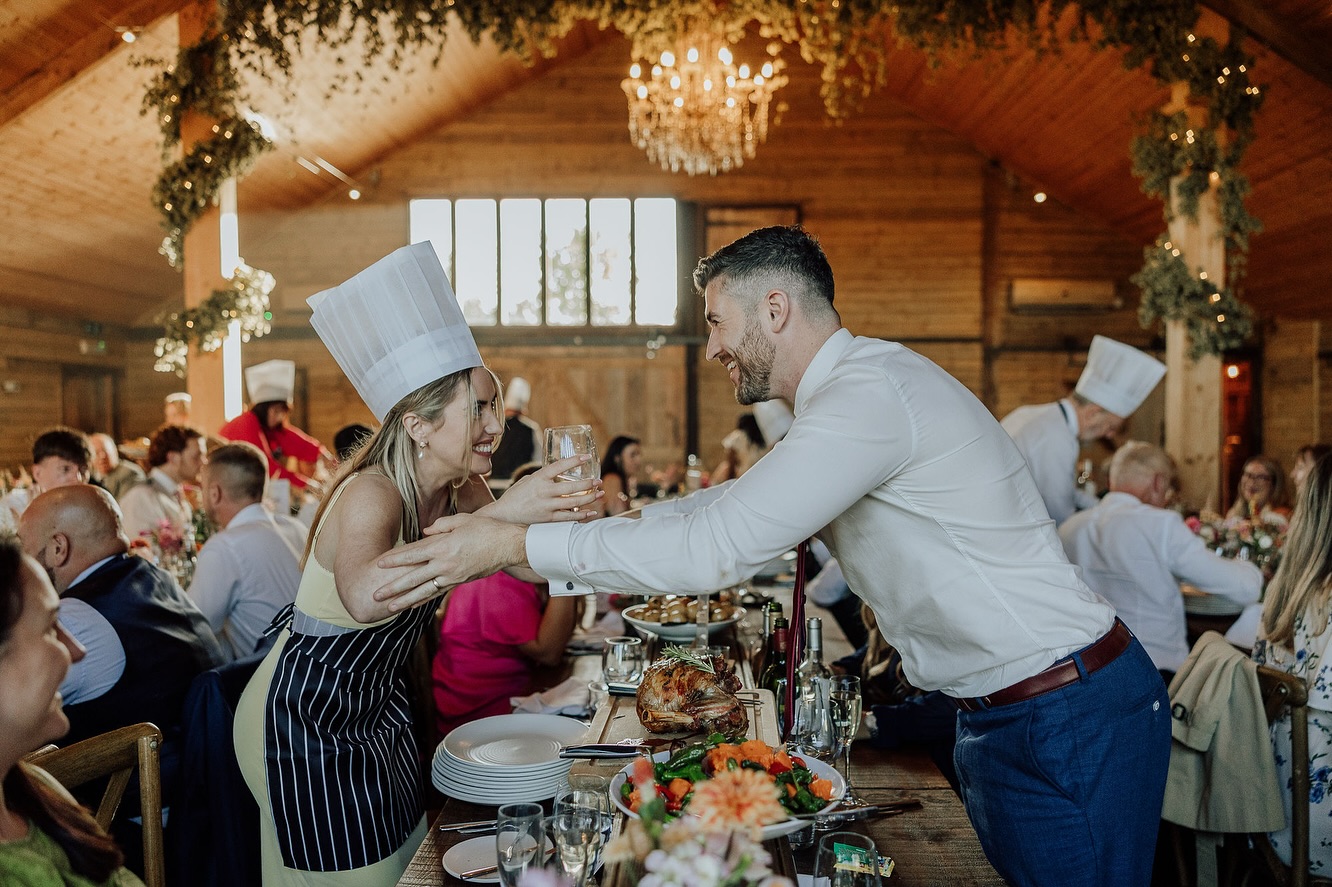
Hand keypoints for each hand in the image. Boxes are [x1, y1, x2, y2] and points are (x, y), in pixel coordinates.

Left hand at [373, 515, 526, 611]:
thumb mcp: (462, 520)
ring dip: (405, 600)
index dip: (394, 560)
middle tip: (374, 595)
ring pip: (423, 591)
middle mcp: (445, 564)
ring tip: (389, 607)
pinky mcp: (459, 582)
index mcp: (443, 546)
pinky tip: (411, 605)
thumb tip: (424, 533)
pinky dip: (423, 600)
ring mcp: (452, 576)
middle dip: (393, 587)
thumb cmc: (486, 529)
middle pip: (413, 577)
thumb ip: (440, 526)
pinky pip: (437, 592)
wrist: (509, 545)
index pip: (413, 554)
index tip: (378, 565)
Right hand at [479, 455, 602, 524]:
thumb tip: (558, 475)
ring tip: (599, 493)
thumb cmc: (515, 496)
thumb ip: (542, 478)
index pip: (559, 466)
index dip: (574, 461)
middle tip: (598, 481)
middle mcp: (544, 491)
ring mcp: (547, 506)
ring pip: (574, 502)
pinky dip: (582, 515)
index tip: (586, 457)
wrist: (504, 515)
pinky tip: (591, 512)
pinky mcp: (548, 519)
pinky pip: (569, 518)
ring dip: (589, 498)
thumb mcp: (527, 481)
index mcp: (538, 478)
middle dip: (588, 483)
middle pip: (572, 487)